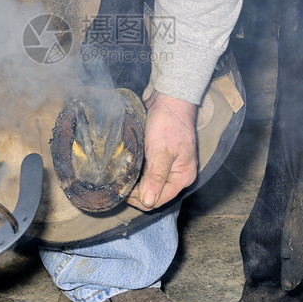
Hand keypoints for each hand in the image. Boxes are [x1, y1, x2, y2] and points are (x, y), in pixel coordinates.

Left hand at [127, 90, 197, 210]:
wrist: (169, 99)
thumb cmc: (168, 123)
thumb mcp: (161, 151)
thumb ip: (155, 177)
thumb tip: (148, 202)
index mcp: (183, 177)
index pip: (159, 200)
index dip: (140, 198)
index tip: (123, 190)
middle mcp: (178, 175)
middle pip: (155, 194)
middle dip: (137, 193)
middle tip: (119, 184)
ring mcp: (171, 167)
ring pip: (150, 184)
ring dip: (136, 184)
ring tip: (122, 178)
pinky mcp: (161, 158)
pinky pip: (149, 173)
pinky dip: (138, 174)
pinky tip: (128, 170)